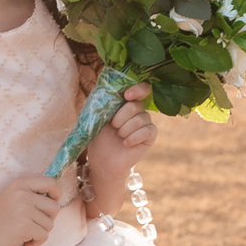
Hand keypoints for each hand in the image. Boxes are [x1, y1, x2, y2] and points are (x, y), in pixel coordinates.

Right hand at [0, 174, 61, 245]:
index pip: (51, 182)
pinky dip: (35, 243)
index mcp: (20, 184)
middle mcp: (23, 194)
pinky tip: (23, 243)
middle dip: (48, 220)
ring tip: (24, 234)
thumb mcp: (12, 198)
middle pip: (55, 207)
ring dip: (40, 233)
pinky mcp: (24, 226)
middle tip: (33, 225)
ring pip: (50, 224)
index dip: (56, 194)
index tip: (50, 203)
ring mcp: (24, 209)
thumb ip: (30, 195)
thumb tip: (56, 199)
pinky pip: (43, 236)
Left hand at [86, 82, 157, 196]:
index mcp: (126, 102)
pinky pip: (147, 131)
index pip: (141, 88)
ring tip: (118, 136)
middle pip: (135, 106)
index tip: (126, 96)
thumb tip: (104, 86)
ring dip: (124, 130)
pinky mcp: (150, 136)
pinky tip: (126, 144)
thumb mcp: (95, 116)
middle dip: (120, 118)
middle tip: (113, 127)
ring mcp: (146, 122)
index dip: (137, 89)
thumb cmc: (98, 137)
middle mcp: (139, 110)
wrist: (102, 160)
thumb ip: (101, 100)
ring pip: (140, 119)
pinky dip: (133, 138)